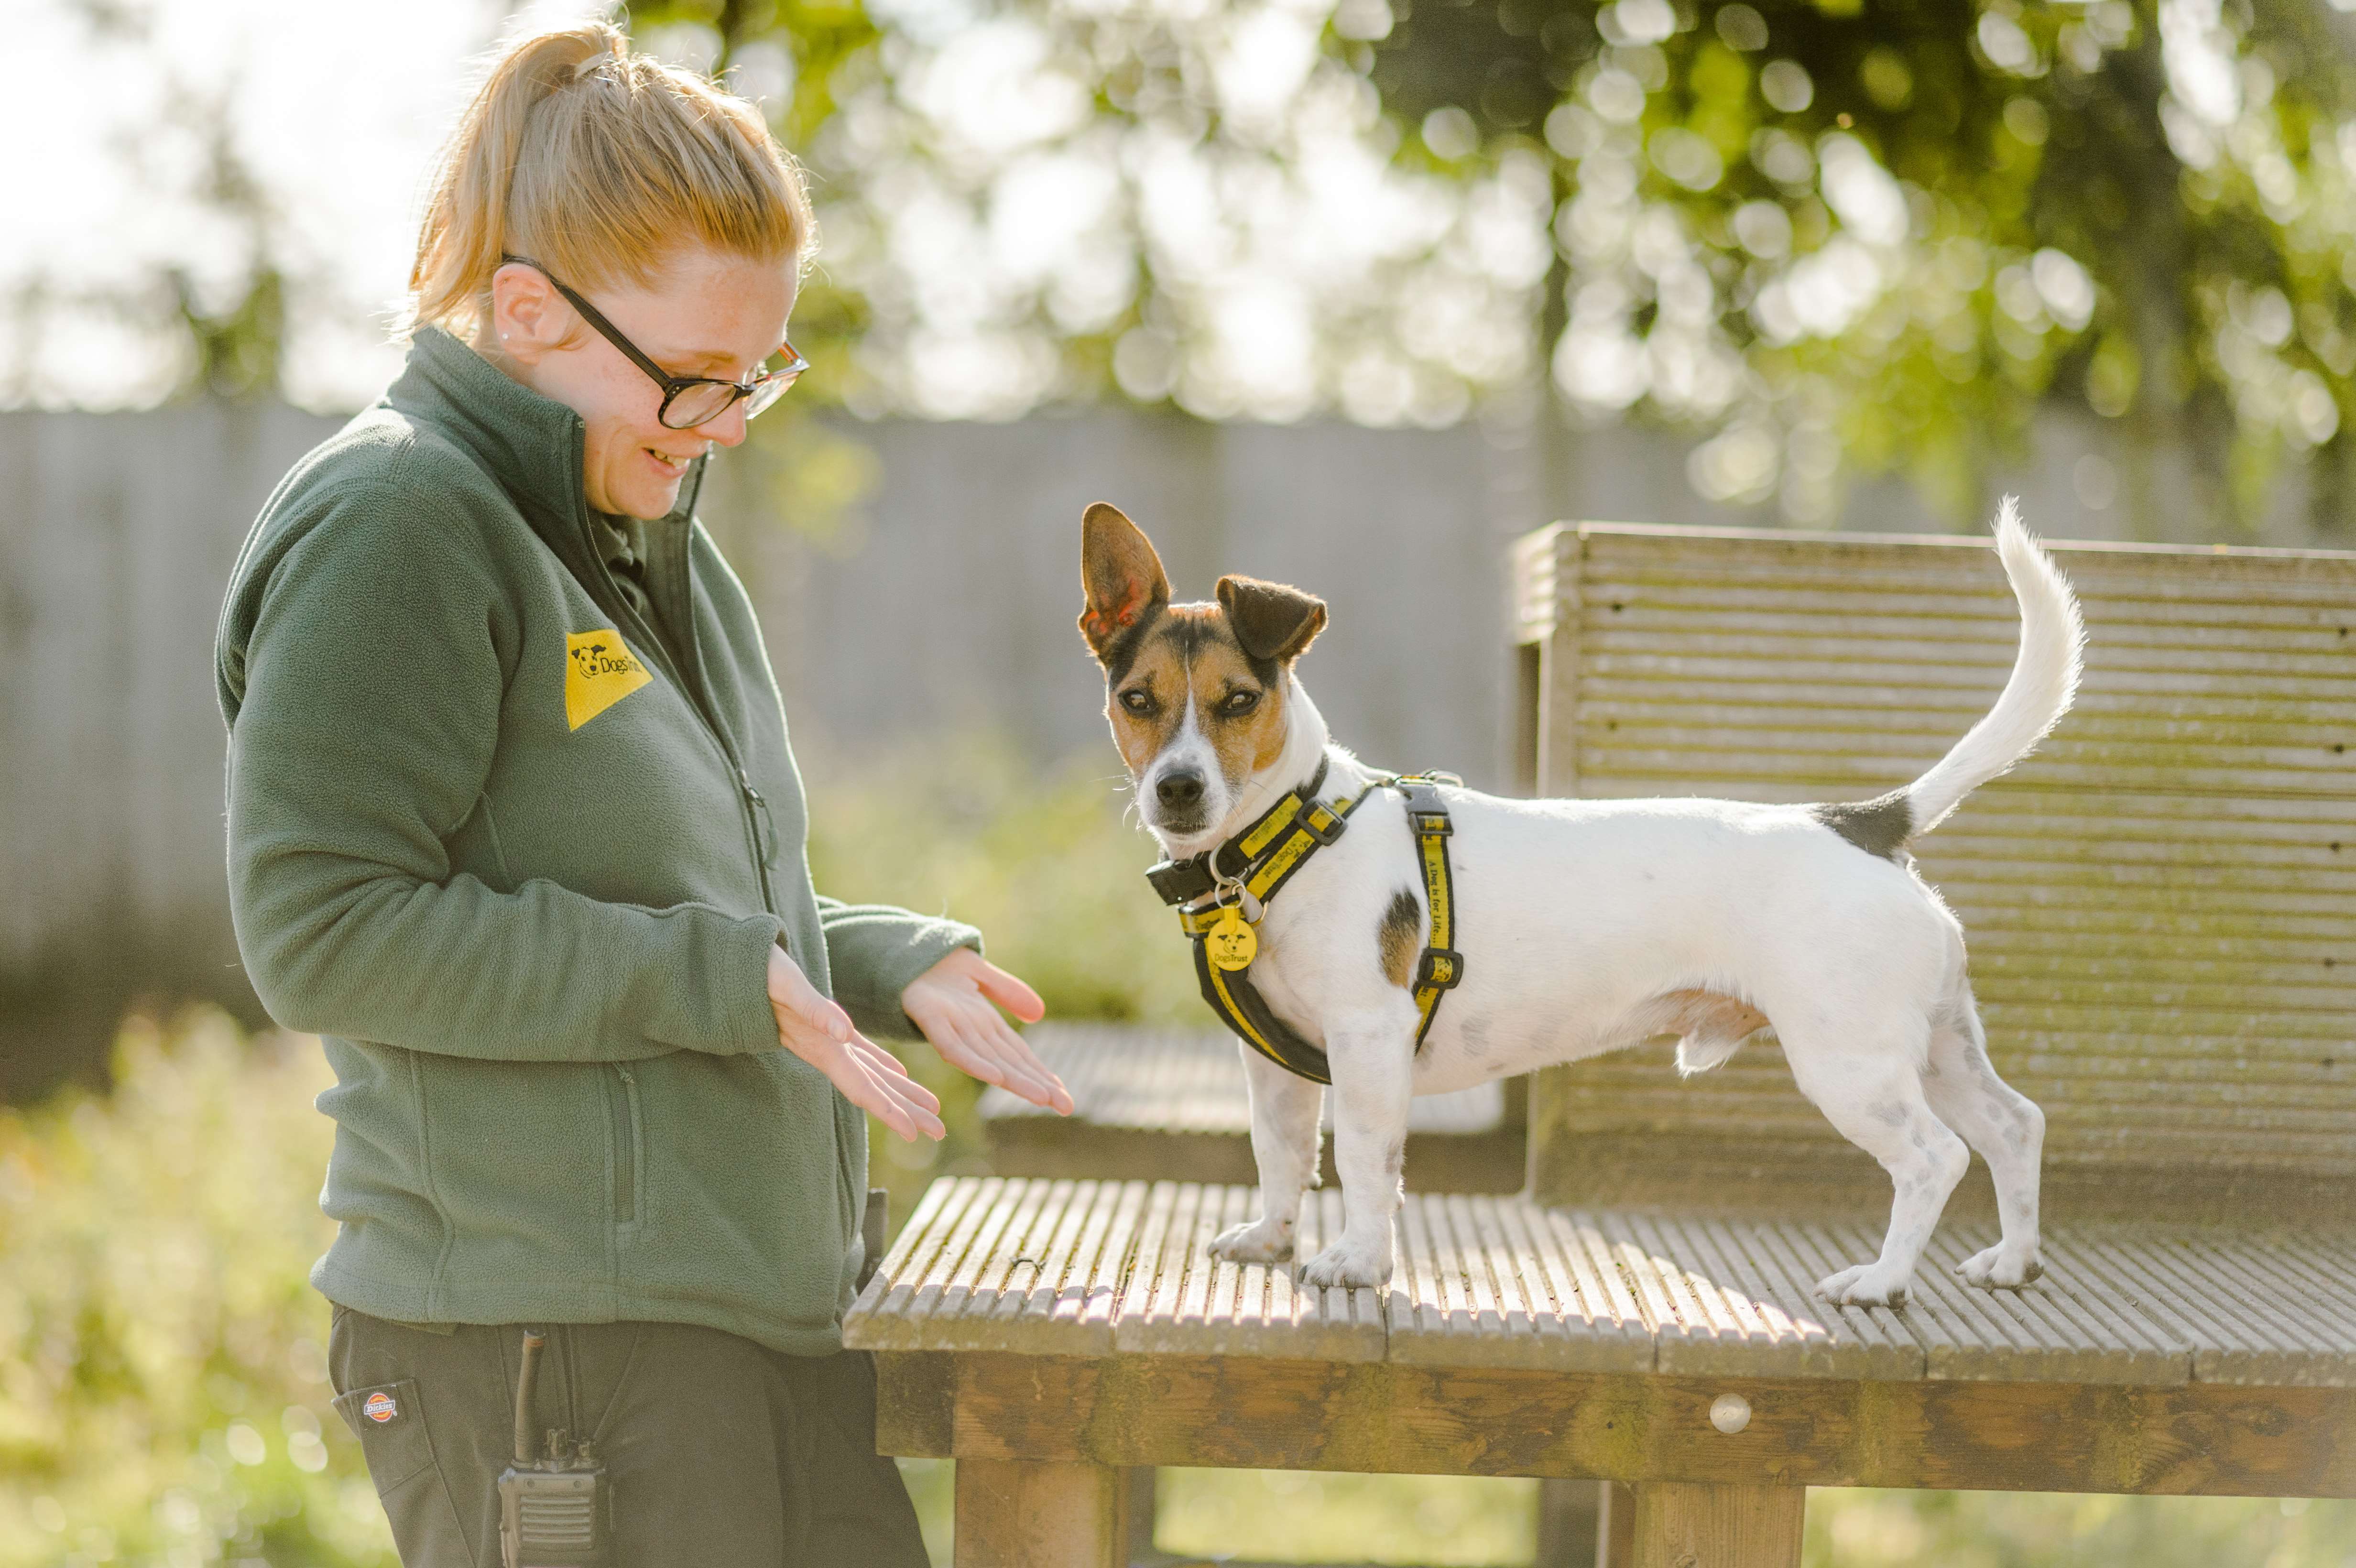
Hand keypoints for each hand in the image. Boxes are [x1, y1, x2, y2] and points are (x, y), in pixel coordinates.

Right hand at [766, 945, 943, 1141]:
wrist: (734, 967)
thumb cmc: (759, 973)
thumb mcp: (786, 985)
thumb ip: (814, 1010)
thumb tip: (844, 1033)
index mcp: (821, 1048)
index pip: (861, 1087)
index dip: (888, 1110)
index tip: (914, 1133)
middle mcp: (827, 1051)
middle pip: (874, 1090)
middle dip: (906, 1111)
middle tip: (940, 1133)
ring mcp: (827, 1041)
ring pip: (873, 1074)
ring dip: (902, 1093)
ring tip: (932, 1110)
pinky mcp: (826, 1026)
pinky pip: (862, 1053)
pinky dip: (883, 1065)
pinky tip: (900, 1073)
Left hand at [900, 949, 1073, 1115]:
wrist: (895, 953)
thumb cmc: (932, 967)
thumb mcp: (978, 973)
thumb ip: (1007, 991)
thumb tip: (1039, 1013)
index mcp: (983, 1024)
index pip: (1019, 1054)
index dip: (1042, 1074)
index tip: (1064, 1097)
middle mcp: (970, 1031)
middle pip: (1011, 1062)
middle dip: (1038, 1085)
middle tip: (1067, 1107)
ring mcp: (951, 1027)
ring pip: (990, 1060)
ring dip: (1017, 1080)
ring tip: (1043, 1098)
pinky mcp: (930, 1019)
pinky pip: (954, 1046)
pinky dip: (975, 1062)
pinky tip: (996, 1076)